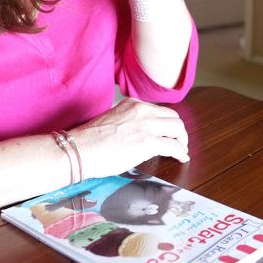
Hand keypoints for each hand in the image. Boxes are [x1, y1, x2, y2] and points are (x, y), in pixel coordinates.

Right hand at [70, 97, 188, 179]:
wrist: (80, 149)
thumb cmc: (89, 140)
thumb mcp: (113, 120)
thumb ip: (128, 122)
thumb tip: (137, 135)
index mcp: (133, 104)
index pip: (159, 111)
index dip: (167, 123)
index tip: (168, 132)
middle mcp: (142, 111)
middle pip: (173, 117)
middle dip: (179, 131)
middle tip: (179, 142)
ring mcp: (146, 126)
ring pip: (178, 129)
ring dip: (182, 140)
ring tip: (181, 150)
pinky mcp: (148, 143)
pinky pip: (173, 146)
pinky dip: (181, 152)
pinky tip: (182, 158)